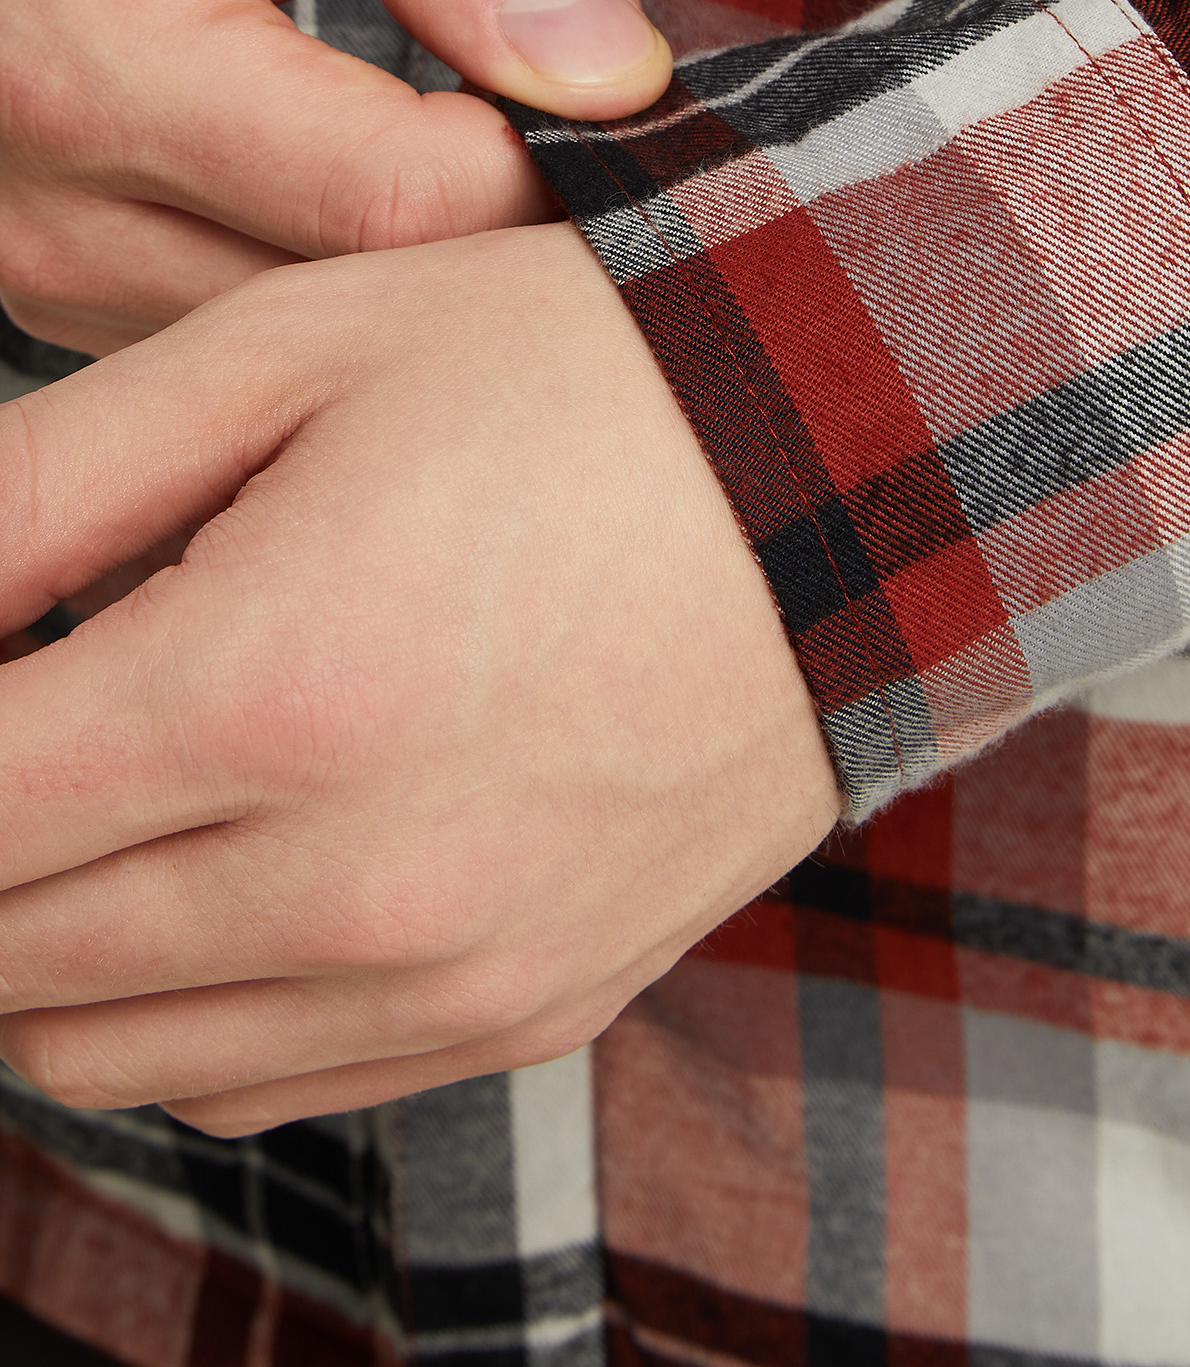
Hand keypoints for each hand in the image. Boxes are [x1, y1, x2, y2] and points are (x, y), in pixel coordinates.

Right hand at [0, 0, 670, 354]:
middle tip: (552, 117)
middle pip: (368, 294)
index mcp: (95, 60)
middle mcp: (48, 207)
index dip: (544, 161)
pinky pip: (260, 336)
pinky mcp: (63, 303)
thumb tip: (613, 72)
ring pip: (323, 341)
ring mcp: (46, 274)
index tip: (597, 93)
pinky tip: (369, 184)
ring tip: (453, 137)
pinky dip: (345, 276)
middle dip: (495, 219)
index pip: (400, 203)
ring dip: (421, 261)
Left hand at [0, 227, 839, 1132]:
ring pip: (104, 1053)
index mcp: (275, 693)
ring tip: (125, 780)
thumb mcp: (287, 353)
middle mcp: (359, 886)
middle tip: (48, 706)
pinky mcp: (531, 1007)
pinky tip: (244, 863)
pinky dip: (193, 1001)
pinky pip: (261, 1081)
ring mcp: (456, 973)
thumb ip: (38, 488)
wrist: (859, 463)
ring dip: (56, 934)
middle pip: (3, 954)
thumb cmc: (575, 373)